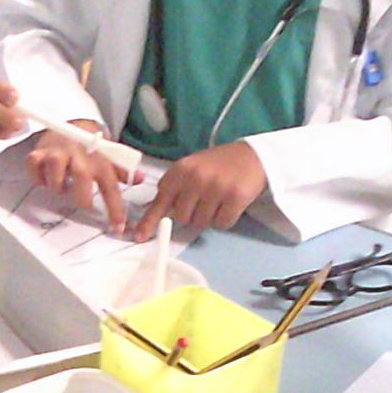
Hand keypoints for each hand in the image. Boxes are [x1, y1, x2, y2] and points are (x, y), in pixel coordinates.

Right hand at [23, 119, 139, 228]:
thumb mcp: (109, 158)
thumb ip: (122, 171)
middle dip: (82, 197)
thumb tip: (140, 179)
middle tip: (83, 203)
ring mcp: (58, 152)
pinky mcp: (40, 152)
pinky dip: (37, 177)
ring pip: (55, 171)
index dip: (115, 209)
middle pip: (82, 177)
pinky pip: (34, 166)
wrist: (71, 123)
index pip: (111, 187)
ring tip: (61, 187)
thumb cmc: (91, 147)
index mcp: (100, 160)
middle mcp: (79, 155)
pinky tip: (44, 179)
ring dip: (58, 186)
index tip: (118, 228)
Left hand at [132, 140, 264, 236]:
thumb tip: (157, 218)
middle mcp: (195, 178)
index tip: (139, 236)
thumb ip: (174, 189)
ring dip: (208, 218)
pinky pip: (221, 224)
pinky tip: (229, 205)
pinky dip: (224, 220)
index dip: (150, 221)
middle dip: (190, 215)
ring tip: (217, 200)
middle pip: (181, 218)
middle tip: (202, 202)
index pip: (160, 201)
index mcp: (180, 170)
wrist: (252, 156)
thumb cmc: (217, 166)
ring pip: (201, 223)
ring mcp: (215, 188)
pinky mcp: (235, 198)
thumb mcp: (190, 169)